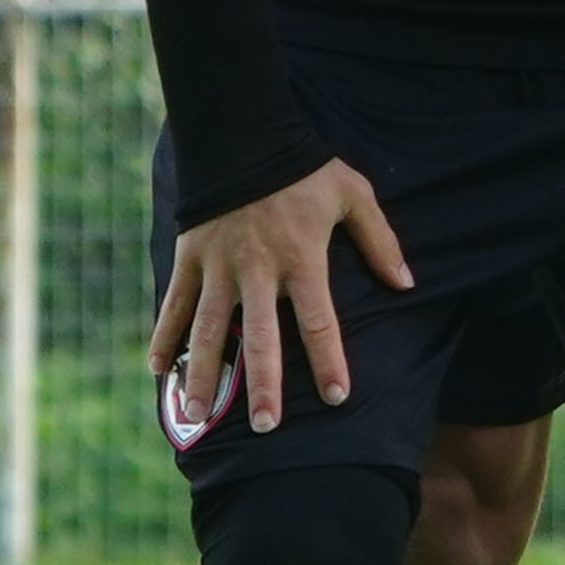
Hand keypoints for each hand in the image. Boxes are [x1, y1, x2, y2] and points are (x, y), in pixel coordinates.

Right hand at [149, 157, 408, 442]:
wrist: (244, 136)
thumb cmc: (306, 170)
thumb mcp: (354, 196)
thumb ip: (380, 242)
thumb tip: (407, 283)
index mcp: (301, 259)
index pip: (319, 321)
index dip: (329, 360)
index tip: (337, 396)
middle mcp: (257, 271)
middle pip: (261, 338)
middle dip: (262, 385)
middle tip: (264, 427)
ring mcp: (218, 267)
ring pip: (208, 331)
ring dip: (202, 374)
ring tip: (196, 416)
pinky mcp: (189, 258)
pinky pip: (174, 304)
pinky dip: (164, 337)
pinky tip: (157, 371)